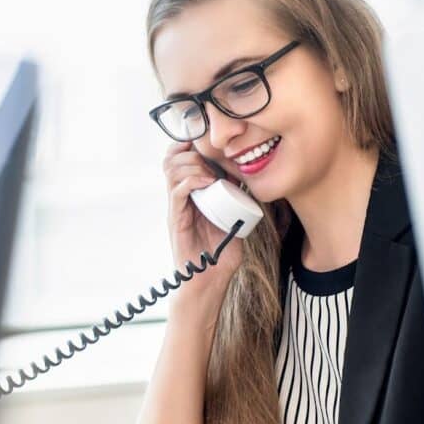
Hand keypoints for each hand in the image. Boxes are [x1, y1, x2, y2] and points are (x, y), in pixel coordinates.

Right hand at [162, 141, 243, 308]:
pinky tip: (209, 182)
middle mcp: (179, 197)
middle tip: (214, 160)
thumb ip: (237, 199)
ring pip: (172, 169)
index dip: (191, 145)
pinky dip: (193, 180)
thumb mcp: (234, 218)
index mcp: (191, 194)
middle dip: (193, 151)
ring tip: (212, 173)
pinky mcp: (175, 219)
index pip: (180, 158)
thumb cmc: (222, 253)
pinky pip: (177, 190)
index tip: (211, 144)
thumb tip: (252, 180)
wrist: (210, 279)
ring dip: (194, 164)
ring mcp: (176, 207)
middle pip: (172, 158)